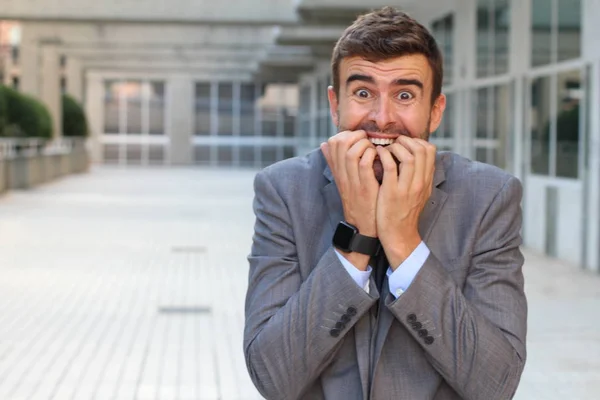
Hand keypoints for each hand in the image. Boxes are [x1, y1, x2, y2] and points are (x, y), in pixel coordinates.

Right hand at [321, 131, 378, 270]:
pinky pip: (365, 163)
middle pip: (339, 143)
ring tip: (374, 148)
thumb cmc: (358, 201)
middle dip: (355, 135)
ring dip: (364, 144)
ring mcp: (353, 181)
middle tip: (368, 140)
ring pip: (351, 151)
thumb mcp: (344, 181)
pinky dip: (373, 155)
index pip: (332, 143)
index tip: (358, 138)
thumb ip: (335, 163)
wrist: (363, 227)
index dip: (346, 134)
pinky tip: (380, 158)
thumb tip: (323, 144)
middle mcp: (343, 174)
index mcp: (338, 172)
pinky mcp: (365, 187)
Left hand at [375, 136, 435, 268]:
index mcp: (426, 181)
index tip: (404, 143)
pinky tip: (377, 155)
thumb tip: (416, 157)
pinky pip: (390, 166)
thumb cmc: (404, 212)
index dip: (416, 141)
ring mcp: (406, 188)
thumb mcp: (418, 193)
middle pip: (421, 150)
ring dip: (395, 147)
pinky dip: (384, 156)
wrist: (398, 235)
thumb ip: (420, 176)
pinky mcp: (391, 192)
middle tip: (394, 143)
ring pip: (408, 156)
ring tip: (385, 149)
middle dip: (406, 140)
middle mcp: (419, 183)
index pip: (430, 151)